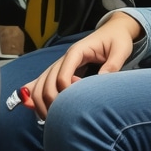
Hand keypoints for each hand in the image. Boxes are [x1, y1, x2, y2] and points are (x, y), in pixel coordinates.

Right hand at [24, 13, 141, 118]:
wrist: (114, 30)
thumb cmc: (117, 39)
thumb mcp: (120, 49)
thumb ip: (112, 65)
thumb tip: (102, 81)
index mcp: (77, 52)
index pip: (62, 75)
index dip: (66, 92)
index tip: (77, 103)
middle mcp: (65, 58)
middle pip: (47, 80)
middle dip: (51, 101)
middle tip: (61, 119)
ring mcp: (62, 64)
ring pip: (41, 82)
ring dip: (40, 101)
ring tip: (48, 120)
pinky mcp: (62, 69)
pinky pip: (44, 81)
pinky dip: (35, 93)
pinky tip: (30, 106)